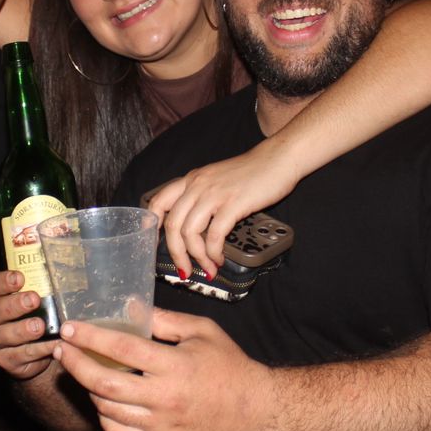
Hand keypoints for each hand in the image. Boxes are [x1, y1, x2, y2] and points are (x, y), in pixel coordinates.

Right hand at [0, 270, 55, 379]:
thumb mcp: (32, 297)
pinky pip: (20, 355)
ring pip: (3, 335)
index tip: (20, 278)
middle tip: (34, 299)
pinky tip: (52, 344)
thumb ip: (38, 283)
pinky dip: (37, 350)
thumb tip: (60, 261)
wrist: (35, 350)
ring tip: (39, 325)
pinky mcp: (6, 360)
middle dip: (13, 305)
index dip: (2, 282)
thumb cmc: (33, 314)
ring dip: (21, 330)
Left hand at [53, 309, 274, 430]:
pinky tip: (105, 402)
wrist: (258, 413)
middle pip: (104, 383)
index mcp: (175, 365)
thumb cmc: (231, 367)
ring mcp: (161, 426)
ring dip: (89, 390)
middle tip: (63, 350)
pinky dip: (106, 417)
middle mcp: (164, 398)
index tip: (71, 328)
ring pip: (108, 410)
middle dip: (75, 365)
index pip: (121, 348)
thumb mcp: (202, 332)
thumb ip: (164, 320)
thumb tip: (129, 308)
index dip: (90, 337)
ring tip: (84, 373)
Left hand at [148, 144, 301, 279]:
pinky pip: (214, 235)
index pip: (158, 202)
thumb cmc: (252, 172)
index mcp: (191, 179)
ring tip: (208, 268)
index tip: (156, 245)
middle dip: (176, 254)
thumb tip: (193, 227)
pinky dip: (213, 252)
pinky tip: (219, 258)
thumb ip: (202, 196)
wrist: (278, 159)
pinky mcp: (233, 204)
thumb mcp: (217, 179)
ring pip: (190, 233)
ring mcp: (214, 194)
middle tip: (184, 270)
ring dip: (197, 257)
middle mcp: (197, 185)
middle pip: (173, 225)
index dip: (152, 227)